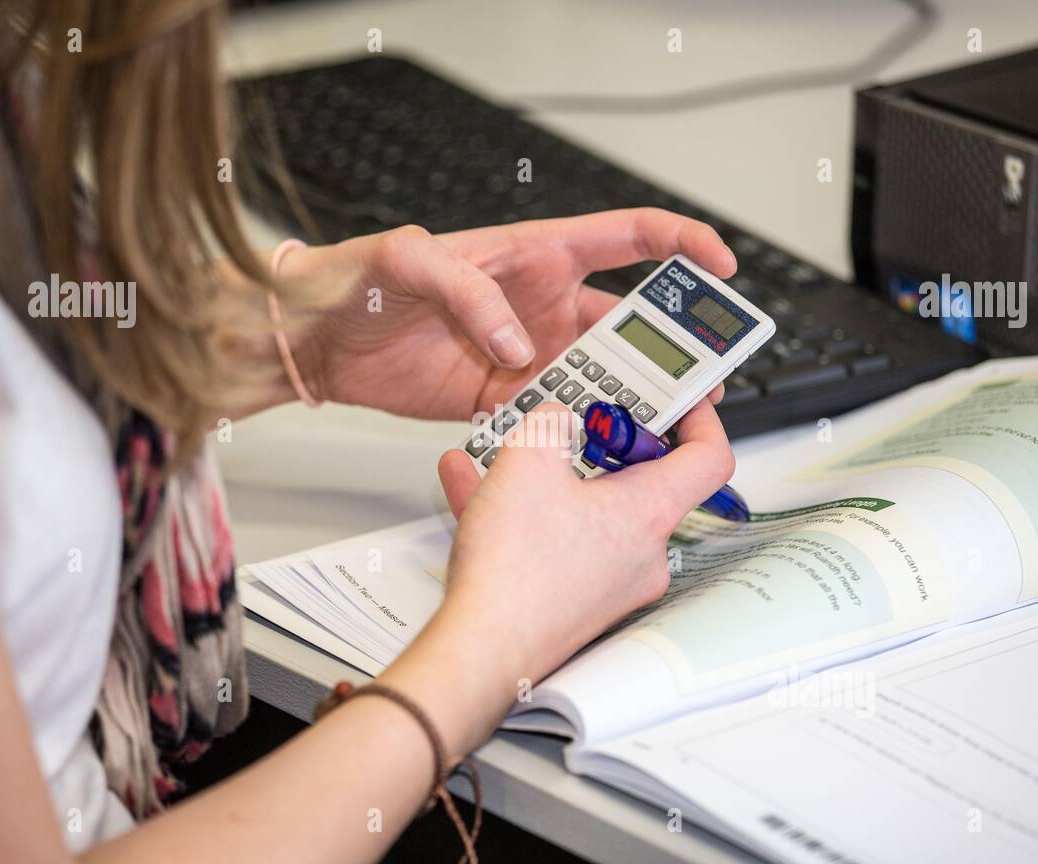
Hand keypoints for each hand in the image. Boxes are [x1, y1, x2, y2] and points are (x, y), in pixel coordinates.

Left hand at [278, 209, 736, 419]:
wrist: (314, 340)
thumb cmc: (355, 279)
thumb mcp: (405, 262)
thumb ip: (466, 291)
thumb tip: (517, 344)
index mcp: (536, 253)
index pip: (629, 237)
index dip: (683, 246)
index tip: (723, 269)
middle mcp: (543, 305)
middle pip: (630, 322)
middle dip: (674, 348)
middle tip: (705, 380)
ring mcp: (527, 355)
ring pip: (601, 376)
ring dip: (632, 399)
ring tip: (661, 426)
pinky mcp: (503, 399)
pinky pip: (556, 418)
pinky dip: (579, 435)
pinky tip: (598, 453)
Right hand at [429, 397, 735, 689]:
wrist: (482, 648)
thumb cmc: (516, 575)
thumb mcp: (527, 461)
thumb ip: (550, 422)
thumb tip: (557, 418)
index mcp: (649, 512)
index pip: (709, 458)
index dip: (699, 418)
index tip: (678, 401)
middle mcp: (641, 552)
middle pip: (642, 481)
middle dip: (602, 445)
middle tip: (575, 422)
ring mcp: (610, 581)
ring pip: (586, 510)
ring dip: (549, 476)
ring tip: (505, 450)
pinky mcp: (574, 600)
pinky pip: (554, 539)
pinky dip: (521, 511)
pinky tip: (472, 485)